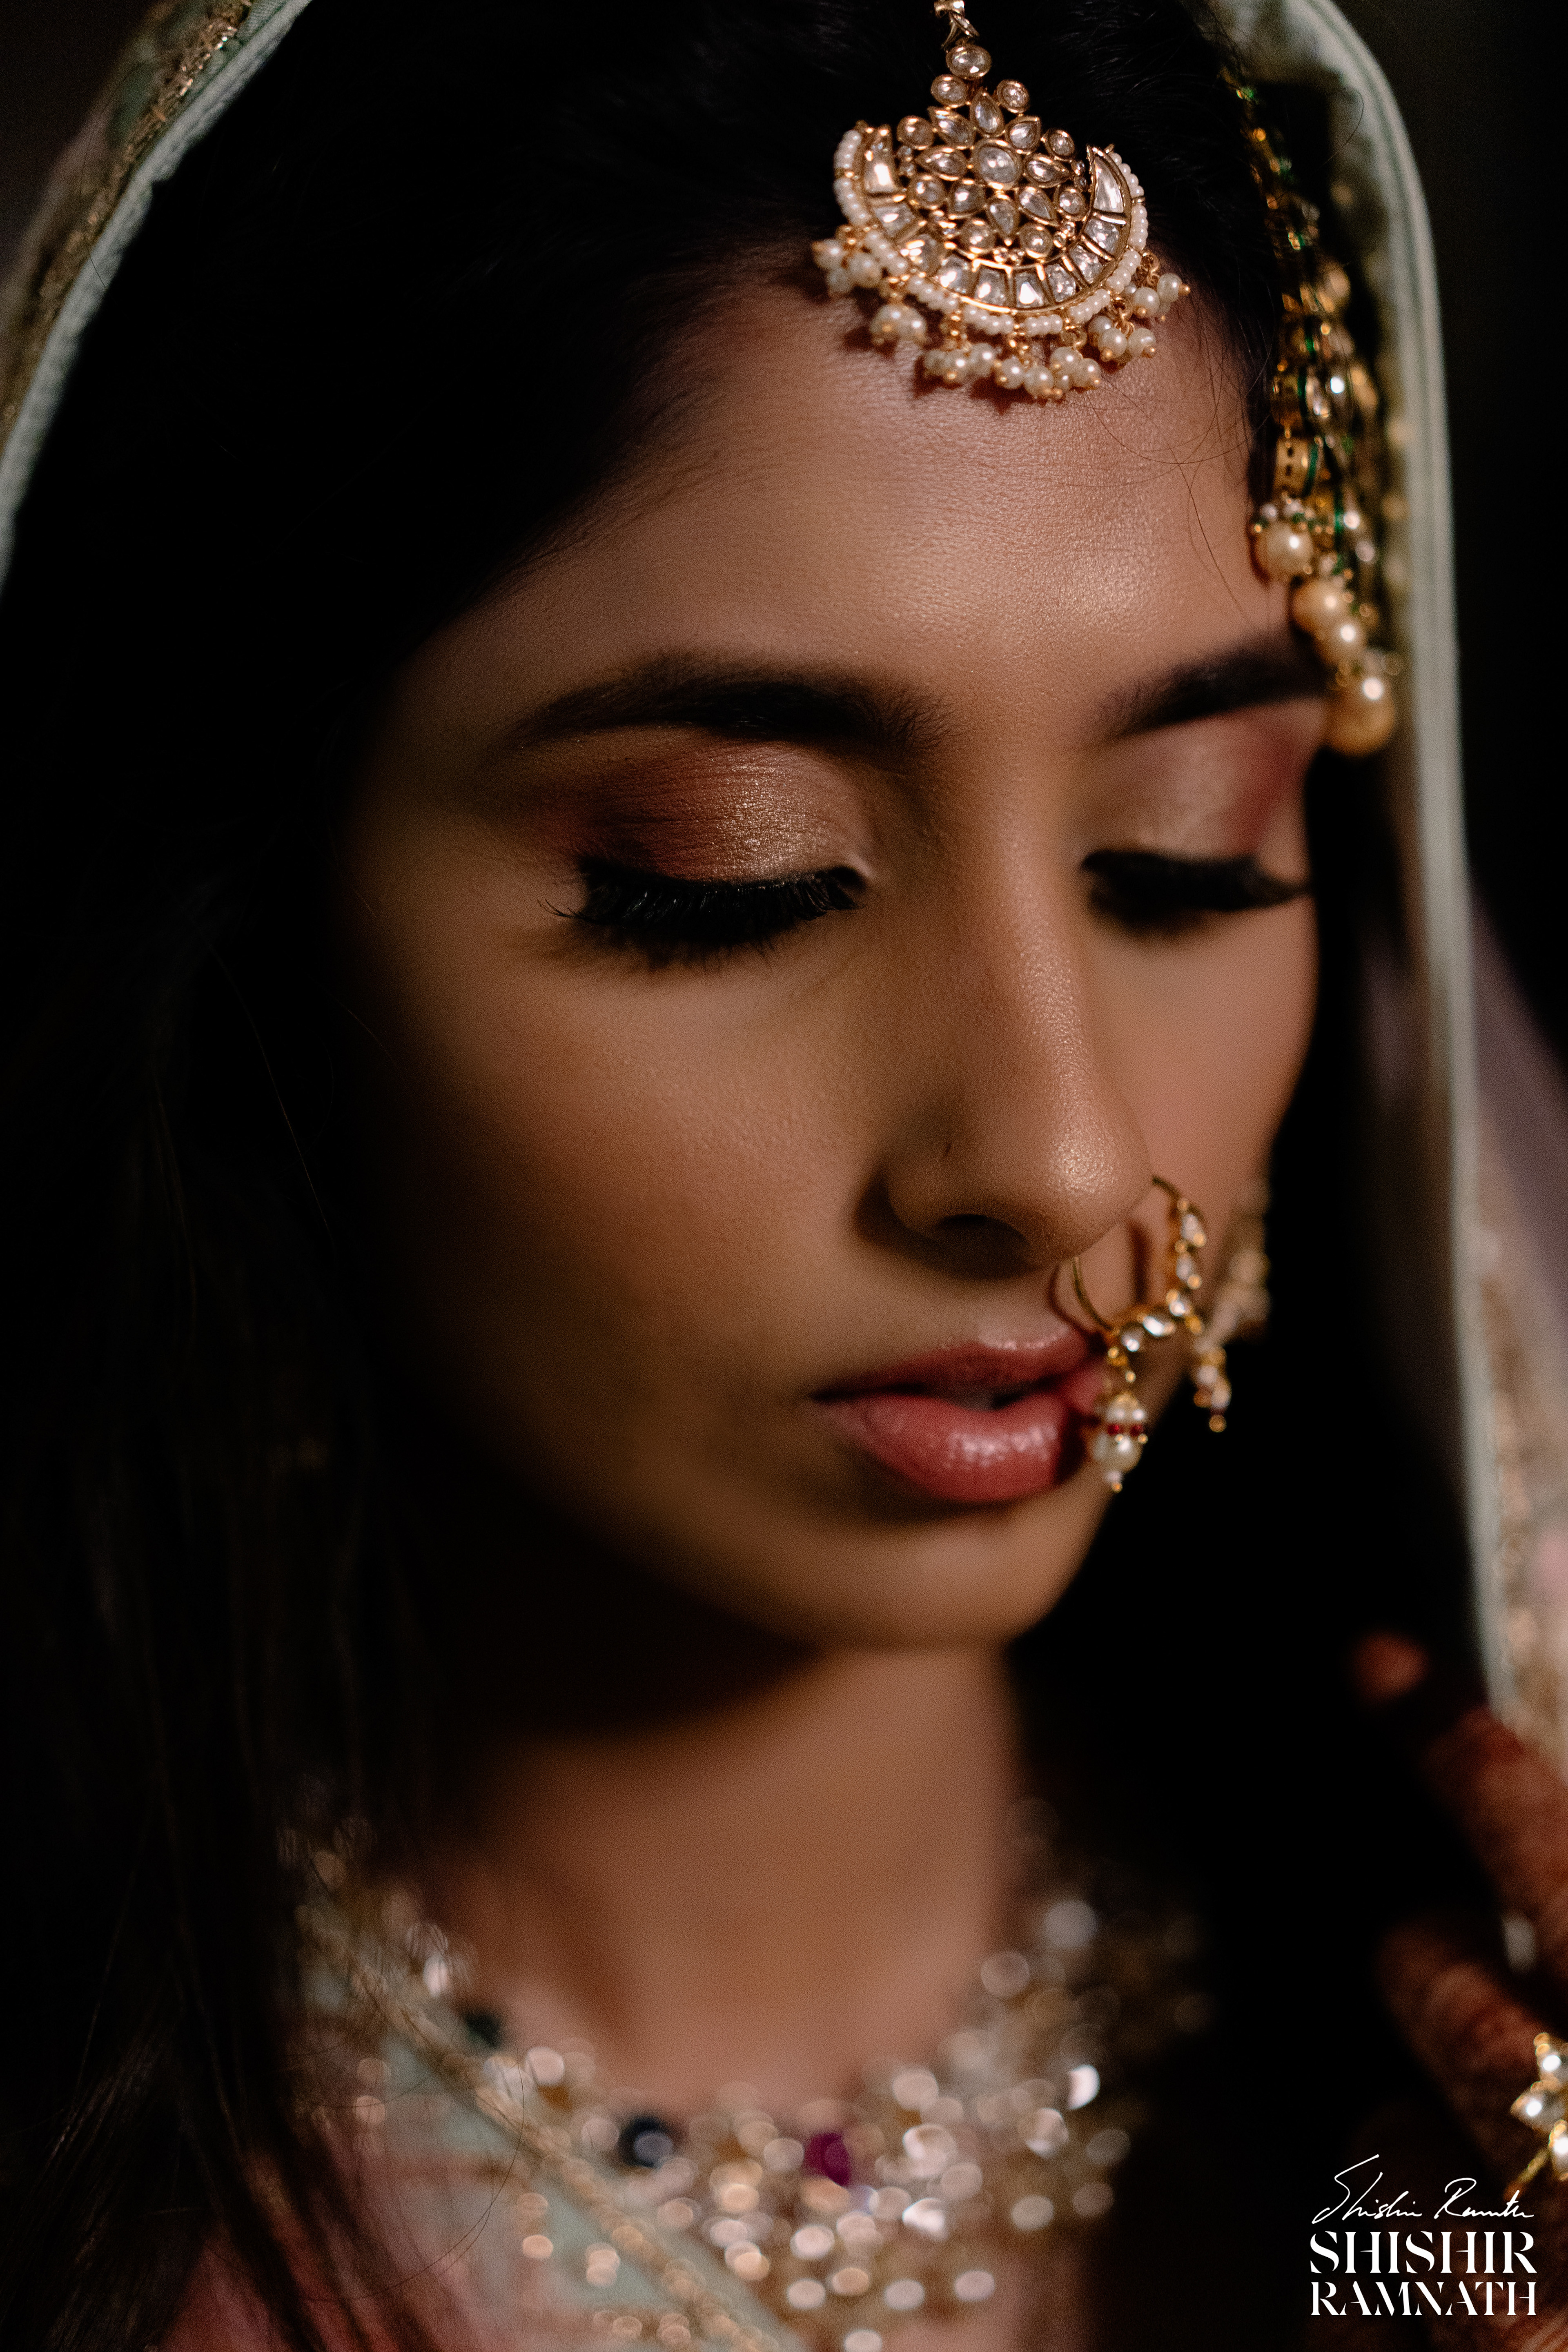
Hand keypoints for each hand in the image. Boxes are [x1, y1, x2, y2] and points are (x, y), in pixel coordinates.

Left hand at [1353, 1633, 1567, 2341]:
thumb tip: (1532, 1918)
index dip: (1468, 1751)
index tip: (1376, 1664)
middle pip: (1437, 1980)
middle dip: (1428, 1960)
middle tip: (1451, 1963)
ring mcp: (1525, 2294)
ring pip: (1379, 2136)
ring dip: (1415, 2156)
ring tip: (1516, 2211)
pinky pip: (1352, 2282)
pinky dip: (1386, 2286)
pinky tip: (1471, 2321)